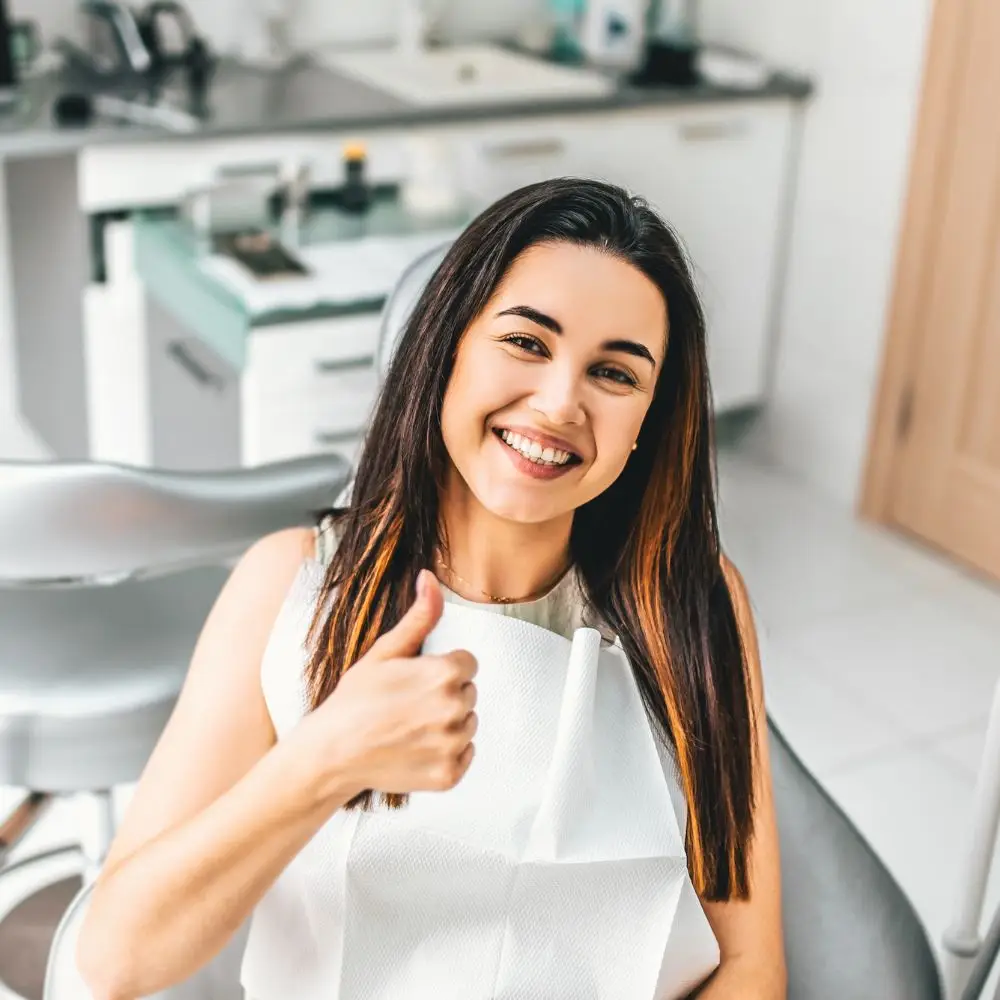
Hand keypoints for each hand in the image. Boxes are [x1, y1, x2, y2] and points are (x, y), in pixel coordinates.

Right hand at [302, 569, 477, 798]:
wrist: (330, 754)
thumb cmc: (354, 701)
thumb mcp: (385, 651)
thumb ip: (419, 617)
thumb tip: (430, 579)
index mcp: (444, 673)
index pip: (466, 663)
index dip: (439, 669)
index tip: (414, 681)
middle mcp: (454, 709)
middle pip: (468, 692)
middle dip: (444, 695)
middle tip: (407, 704)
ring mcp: (452, 745)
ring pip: (468, 724)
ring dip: (447, 725)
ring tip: (409, 726)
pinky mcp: (449, 775)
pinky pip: (465, 755)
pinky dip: (446, 754)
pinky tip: (416, 748)